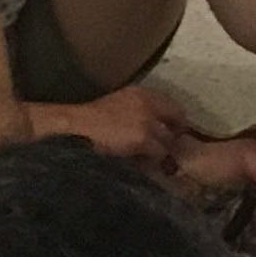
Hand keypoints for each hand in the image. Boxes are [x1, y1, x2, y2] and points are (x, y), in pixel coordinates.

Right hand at [29, 83, 198, 166]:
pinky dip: (154, 159)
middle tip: (168, 148)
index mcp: (142, 93)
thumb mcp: (118, 103)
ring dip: (163, 149)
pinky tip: (145, 163)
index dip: (177, 120)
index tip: (174, 131)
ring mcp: (148, 120)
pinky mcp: (144, 137)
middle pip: (177, 119)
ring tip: (154, 158)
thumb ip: (137, 108)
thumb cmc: (92, 118)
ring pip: (168, 138)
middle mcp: (149, 102)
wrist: (79, 125)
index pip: (173, 105)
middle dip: (174, 135)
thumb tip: (153, 124)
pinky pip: (159, 152)